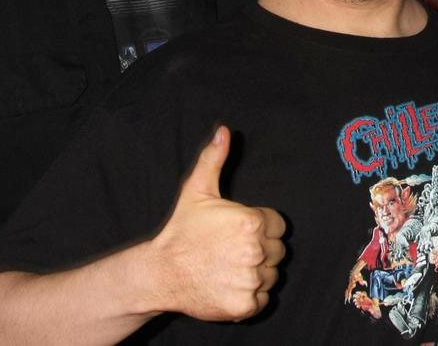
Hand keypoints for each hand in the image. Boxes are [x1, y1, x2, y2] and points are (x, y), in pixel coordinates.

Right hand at [148, 126, 286, 320]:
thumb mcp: (197, 191)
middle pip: (277, 250)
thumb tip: (224, 131)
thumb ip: (214, 159)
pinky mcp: (245, 305)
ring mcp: (250, 280)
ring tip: (229, 267)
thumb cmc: (181, 230)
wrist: (160, 273)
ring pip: (271, 275)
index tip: (239, 232)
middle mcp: (255, 251)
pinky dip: (250, 296)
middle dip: (260, 250)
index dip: (261, 227)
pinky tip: (229, 285)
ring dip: (256, 273)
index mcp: (251, 221)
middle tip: (232, 251)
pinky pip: (262, 299)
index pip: (277, 225)